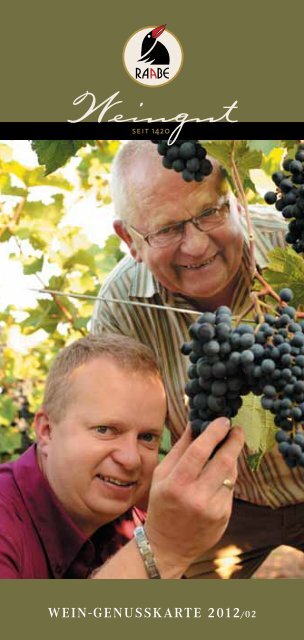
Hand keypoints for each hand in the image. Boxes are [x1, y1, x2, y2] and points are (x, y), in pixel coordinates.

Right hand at [145, 418, 243, 577]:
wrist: (168, 546)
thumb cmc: (161, 504)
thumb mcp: (161, 475)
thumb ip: (179, 448)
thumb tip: (195, 423)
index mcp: (176, 484)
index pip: (199, 451)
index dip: (214, 432)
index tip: (223, 420)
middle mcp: (196, 497)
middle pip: (224, 461)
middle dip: (234, 441)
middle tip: (236, 429)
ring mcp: (213, 509)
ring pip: (231, 474)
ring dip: (233, 457)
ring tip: (229, 446)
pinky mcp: (224, 517)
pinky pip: (230, 489)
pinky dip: (228, 477)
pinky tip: (221, 473)